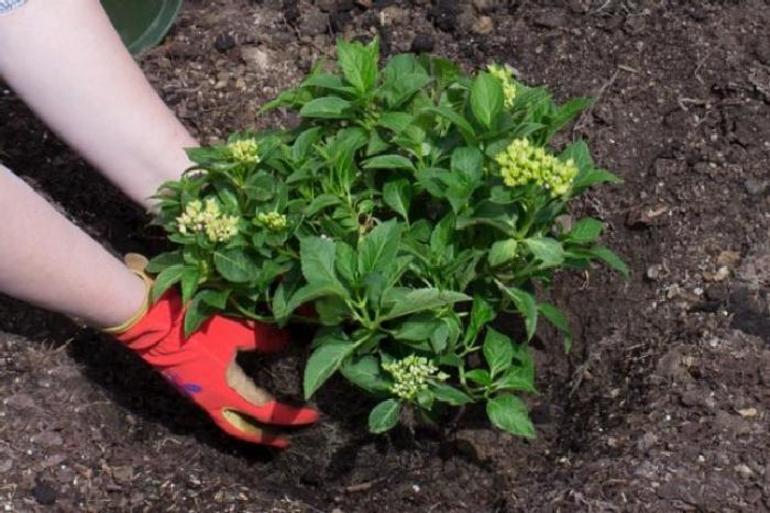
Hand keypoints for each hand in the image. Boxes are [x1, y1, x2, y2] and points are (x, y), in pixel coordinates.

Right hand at [114, 289, 317, 447]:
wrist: (148, 321)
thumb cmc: (193, 325)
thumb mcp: (235, 330)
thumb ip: (265, 339)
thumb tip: (291, 342)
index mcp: (226, 391)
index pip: (266, 412)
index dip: (291, 417)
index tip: (313, 416)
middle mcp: (211, 401)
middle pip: (242, 431)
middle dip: (265, 439)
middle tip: (285, 441)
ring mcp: (198, 395)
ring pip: (227, 422)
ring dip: (248, 427)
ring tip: (265, 426)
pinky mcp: (190, 385)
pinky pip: (216, 408)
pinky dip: (233, 411)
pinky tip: (241, 400)